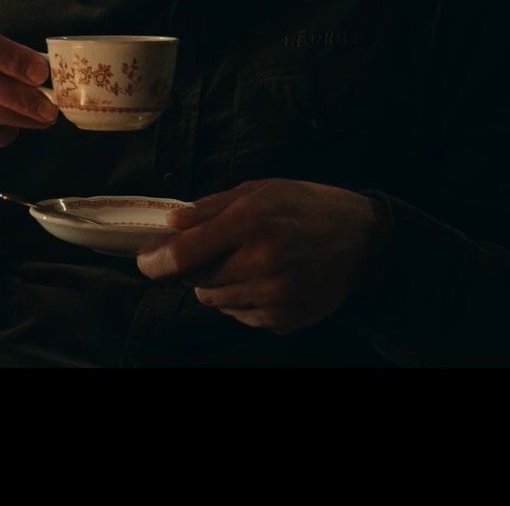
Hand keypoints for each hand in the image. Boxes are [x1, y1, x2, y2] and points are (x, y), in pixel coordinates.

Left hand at [135, 178, 377, 333]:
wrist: (363, 242)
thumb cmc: (306, 207)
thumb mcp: (259, 190)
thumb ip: (210, 208)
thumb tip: (170, 224)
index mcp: (251, 223)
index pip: (185, 254)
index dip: (156, 261)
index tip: (146, 261)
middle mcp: (261, 263)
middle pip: (197, 281)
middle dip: (198, 268)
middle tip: (221, 250)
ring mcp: (274, 296)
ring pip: (217, 301)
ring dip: (220, 285)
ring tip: (250, 263)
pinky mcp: (284, 319)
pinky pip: (241, 316)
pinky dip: (244, 301)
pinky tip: (268, 280)